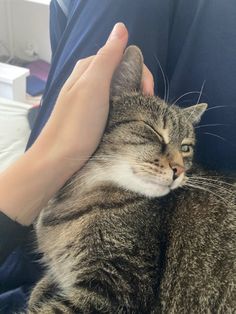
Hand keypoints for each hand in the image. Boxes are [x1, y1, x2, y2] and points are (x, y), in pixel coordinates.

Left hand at [0, 23, 153, 224]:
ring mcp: (92, 100)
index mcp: (89, 68)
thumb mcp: (93, 85)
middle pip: (123, 74)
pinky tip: (128, 120)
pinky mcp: (95, 117)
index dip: (139, 72)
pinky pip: (116, 106)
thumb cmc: (77, 123)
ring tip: (138, 115)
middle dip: (139, 87)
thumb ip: (107, 57)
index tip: (147, 93)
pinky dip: (126, 110)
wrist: (60, 159)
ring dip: (134, 100)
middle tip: (145, 107)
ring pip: (121, 91)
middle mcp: (90, 81)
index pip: (123, 57)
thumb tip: (120, 27)